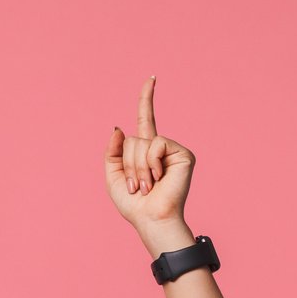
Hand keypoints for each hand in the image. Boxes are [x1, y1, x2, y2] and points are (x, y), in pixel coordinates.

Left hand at [104, 75, 192, 229]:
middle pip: (132, 139)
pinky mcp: (183, 154)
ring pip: (141, 143)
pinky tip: (159, 178)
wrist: (151, 219)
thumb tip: (120, 126)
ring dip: (137, 167)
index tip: (152, 78)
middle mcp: (160, 147)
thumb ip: (112, 152)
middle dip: (128, 164)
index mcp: (145, 151)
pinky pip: (156, 145)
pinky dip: (151, 163)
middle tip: (137, 186)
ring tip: (147, 186)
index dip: (147, 98)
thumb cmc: (134, 204)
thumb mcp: (113, 176)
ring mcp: (172, 150)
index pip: (146, 118)